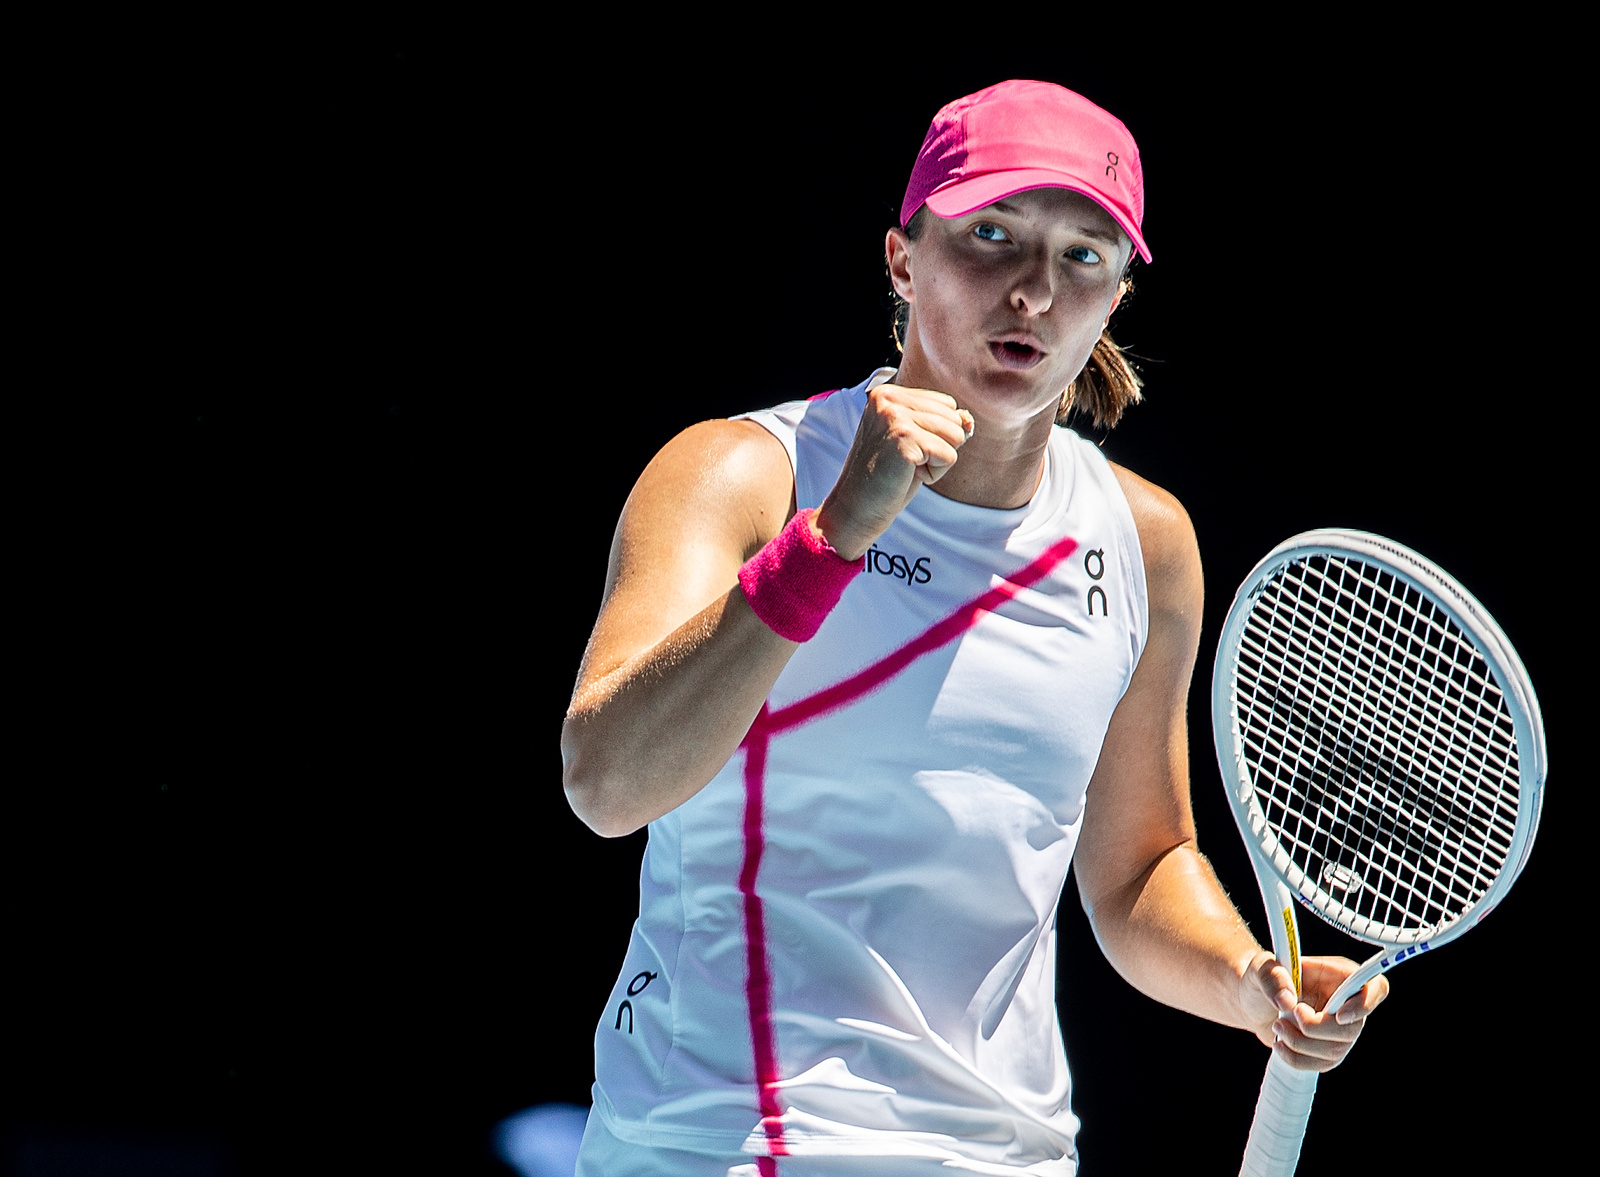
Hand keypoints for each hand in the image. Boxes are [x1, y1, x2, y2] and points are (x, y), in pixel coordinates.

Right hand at [814, 383, 973, 560]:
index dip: (936, 435)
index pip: (946, 404)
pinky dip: (934, 474)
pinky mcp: (904, 438)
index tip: (903, 450)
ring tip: (903, 469)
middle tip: (902, 462)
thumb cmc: (886, 478)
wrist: (854, 510)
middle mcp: (889, 398)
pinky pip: (949, 456)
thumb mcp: (919, 444)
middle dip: (939, 447)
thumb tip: (968, 419)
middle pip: (954, 418)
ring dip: (936, 461)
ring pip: (956, 435)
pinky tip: (904, 476)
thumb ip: (945, 425)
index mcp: (888, 393)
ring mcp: (894, 416)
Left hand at [1240, 950, 1389, 1072]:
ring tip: (1277, 1026)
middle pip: (1353, 1028)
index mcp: (1340, 975)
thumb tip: (1287, 1000)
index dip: (1366, 1004)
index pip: (1376, 987)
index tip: (1340, 1016)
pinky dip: (1296, 1058)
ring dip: (1301, 1043)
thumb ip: (1272, 976)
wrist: (1253, 1001)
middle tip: (1291, 1013)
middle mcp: (1347, 1003)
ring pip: (1336, 1050)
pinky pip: (1321, 1064)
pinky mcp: (1328, 1050)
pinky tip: (1280, 1044)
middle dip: (1316, 1028)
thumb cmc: (1263, 978)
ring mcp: (1340, 1030)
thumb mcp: (1261, 967)